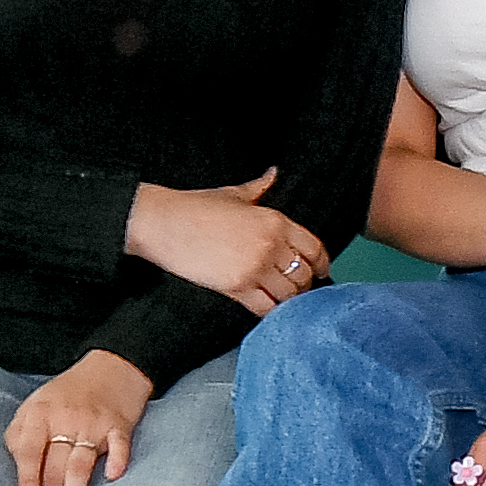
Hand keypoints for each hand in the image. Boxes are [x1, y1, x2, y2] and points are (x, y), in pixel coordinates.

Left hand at [4, 351, 154, 485]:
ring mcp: (94, 422)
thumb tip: (15, 466)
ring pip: (81, 464)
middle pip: (55, 468)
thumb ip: (20, 433)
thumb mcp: (35, 405)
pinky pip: (119, 444)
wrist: (112, 366)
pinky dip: (117, 459)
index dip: (27, 480)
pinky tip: (113, 477)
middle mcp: (65, 419)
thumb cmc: (68, 393)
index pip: (29, 452)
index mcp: (40, 414)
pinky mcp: (120, 424)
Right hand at [128, 169, 332, 314]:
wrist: (164, 223)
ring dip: (288, 300)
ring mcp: (255, 266)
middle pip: (304, 274)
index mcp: (274, 220)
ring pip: (289, 294)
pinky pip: (267, 307)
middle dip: (303, 285)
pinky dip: (271, 312)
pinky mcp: (237, 286)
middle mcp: (270, 243)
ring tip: (281, 300)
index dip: (321, 264)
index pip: (313, 248)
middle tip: (296, 289)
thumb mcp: (233, 194)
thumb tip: (273, 173)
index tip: (321, 271)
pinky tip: (266, 309)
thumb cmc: (194, 207)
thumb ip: (259, 187)